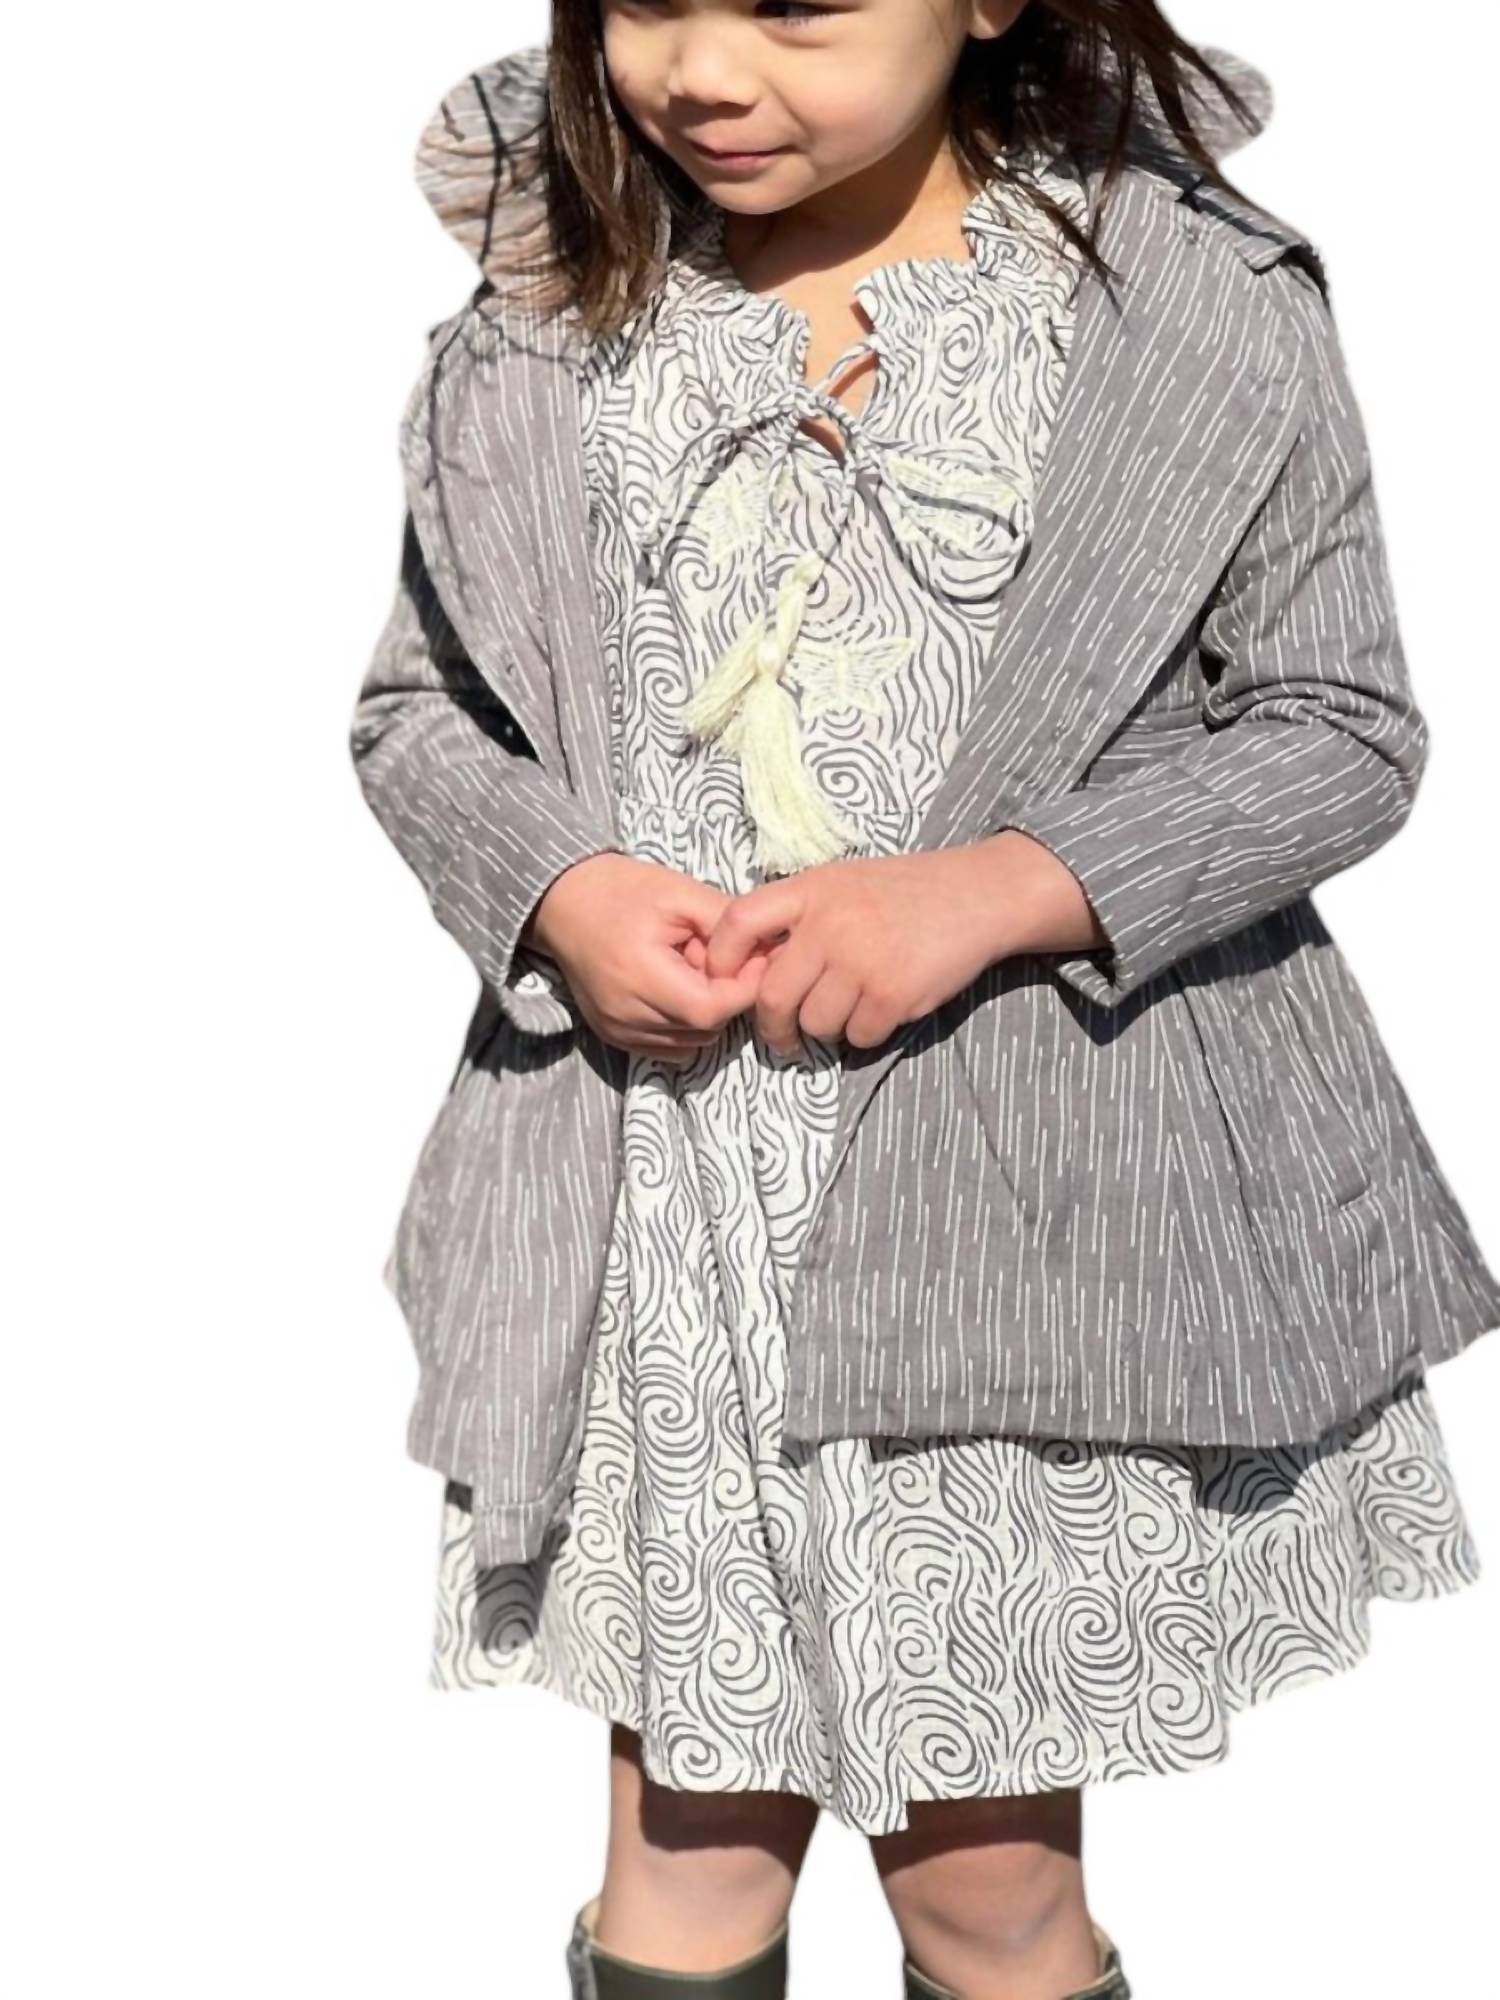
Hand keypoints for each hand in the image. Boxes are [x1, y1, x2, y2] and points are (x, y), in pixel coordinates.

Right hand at [528, 852, 768, 1061]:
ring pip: (691, 1043)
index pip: (711, 1009)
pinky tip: (678, 990)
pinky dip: (686, 1027)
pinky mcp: (613, 1037)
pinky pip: (669, 1048)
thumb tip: (770, 948)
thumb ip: (728, 923)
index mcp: (640, 974)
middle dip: (727, 999)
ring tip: (694, 972)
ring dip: (707, 1014)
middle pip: (704, 1029)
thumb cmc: (622, 890)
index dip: (743, 990)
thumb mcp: (680, 893)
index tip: (753, 961)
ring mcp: (617, 1031)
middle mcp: (625, 1013)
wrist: (562, 901)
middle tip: (723, 961)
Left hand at [700, 833, 1102, 1054]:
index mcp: (811, 889)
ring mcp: (861, 961)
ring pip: (815, 1024)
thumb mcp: (843, 882)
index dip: (720, 958)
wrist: (979, 896)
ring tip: (852, 1006)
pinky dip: (868, 1033)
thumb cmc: (904, 892)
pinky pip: (858, 1037)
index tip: (723, 981)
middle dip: (773, 1028)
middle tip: (781, 1037)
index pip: (738, 922)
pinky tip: (884, 1007)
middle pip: (772, 996)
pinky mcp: (892, 994)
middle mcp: (830, 924)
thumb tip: (750, 970)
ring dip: (829, 1027)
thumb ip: (798, 916)